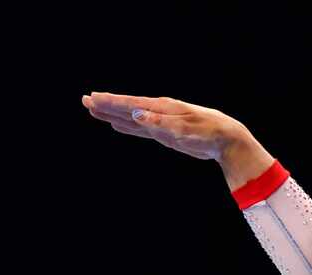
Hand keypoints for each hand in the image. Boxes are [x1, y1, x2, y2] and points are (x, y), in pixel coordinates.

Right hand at [82, 92, 268, 185]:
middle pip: (126, 108)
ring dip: (112, 114)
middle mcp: (157, 112)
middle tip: (85, 101)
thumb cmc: (207, 132)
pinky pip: (140, 128)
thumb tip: (137, 115)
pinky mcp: (164, 133)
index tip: (93, 99)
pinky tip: (118, 124)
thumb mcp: (185, 130)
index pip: (130, 104)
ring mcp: (160, 122)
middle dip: (106, 105)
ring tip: (95, 110)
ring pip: (130, 118)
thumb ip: (160, 124)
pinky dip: (127, 125)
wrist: (225, 139)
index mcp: (161, 108)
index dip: (111, 102)